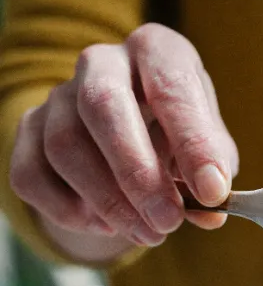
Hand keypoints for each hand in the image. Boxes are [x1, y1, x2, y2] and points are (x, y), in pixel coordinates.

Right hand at [10, 23, 237, 261]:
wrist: (124, 139)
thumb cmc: (175, 138)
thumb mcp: (207, 150)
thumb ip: (213, 176)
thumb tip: (211, 212)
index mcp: (156, 52)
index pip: (171, 86)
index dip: (193, 142)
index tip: (212, 192)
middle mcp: (102, 62)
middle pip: (102, 106)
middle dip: (137, 174)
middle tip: (167, 222)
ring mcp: (58, 94)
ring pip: (65, 147)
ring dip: (108, 202)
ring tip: (148, 234)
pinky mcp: (27, 130)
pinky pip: (32, 175)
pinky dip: (68, 211)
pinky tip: (104, 226)